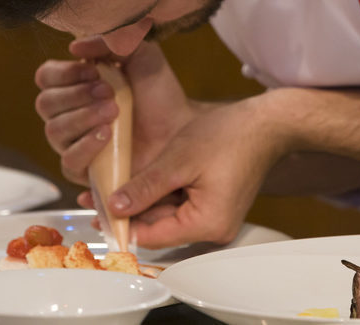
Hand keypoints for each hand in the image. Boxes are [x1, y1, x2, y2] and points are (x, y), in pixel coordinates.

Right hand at [34, 38, 195, 188]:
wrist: (181, 126)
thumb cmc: (159, 91)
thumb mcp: (141, 55)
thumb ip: (111, 41)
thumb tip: (74, 46)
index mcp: (75, 85)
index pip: (46, 77)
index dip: (65, 73)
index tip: (94, 69)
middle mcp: (68, 114)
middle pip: (46, 104)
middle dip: (76, 95)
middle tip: (109, 91)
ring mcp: (75, 143)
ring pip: (54, 132)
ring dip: (83, 118)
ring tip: (113, 111)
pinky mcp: (87, 171)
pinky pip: (69, 163)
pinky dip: (86, 146)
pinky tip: (107, 135)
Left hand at [107, 96, 285, 248]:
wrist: (265, 124)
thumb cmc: (229, 136)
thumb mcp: (178, 160)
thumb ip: (145, 187)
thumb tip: (114, 206)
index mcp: (207, 224)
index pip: (152, 236)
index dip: (121, 224)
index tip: (94, 211)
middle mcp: (213, 230)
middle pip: (158, 229)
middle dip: (128, 212)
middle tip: (94, 197)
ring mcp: (215, 218)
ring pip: (166, 217)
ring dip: (141, 202)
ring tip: (111, 187)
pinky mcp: (214, 206)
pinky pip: (179, 207)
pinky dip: (159, 195)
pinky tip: (140, 181)